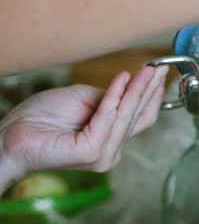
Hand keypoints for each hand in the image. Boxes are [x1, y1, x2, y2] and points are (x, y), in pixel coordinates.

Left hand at [0, 65, 167, 191]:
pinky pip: (107, 119)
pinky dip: (115, 97)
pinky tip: (123, 79)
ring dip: (138, 91)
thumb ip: (108, 99)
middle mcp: (111, 151)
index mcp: (109, 140)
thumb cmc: (40, 119)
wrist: (13, 134)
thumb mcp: (83, 100)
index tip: (159, 73)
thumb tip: (129, 87)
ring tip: (146, 71)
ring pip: (126, 117)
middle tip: (159, 69)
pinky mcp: (92, 152)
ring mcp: (103, 155)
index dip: (152, 96)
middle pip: (138, 118)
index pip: (139, 118)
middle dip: (149, 90)